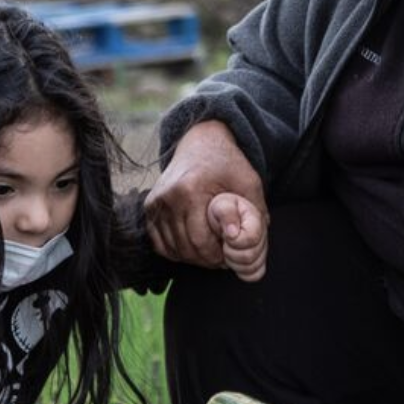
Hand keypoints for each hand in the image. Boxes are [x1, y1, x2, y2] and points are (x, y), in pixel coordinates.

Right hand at [148, 119, 266, 269]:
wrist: (200, 144)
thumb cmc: (227, 165)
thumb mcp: (249, 184)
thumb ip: (254, 213)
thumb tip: (246, 241)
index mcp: (190, 190)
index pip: (200, 240)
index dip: (216, 255)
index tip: (229, 256)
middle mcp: (168, 197)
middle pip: (185, 247)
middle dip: (205, 259)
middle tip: (221, 258)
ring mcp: (155, 203)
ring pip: (171, 248)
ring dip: (191, 257)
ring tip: (209, 251)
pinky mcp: (149, 208)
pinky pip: (159, 243)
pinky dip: (176, 251)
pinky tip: (192, 246)